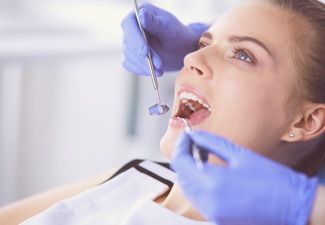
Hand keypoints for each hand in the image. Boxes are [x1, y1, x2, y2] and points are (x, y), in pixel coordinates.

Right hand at [121, 3, 207, 75]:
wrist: (181, 50)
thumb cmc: (177, 34)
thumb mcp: (169, 27)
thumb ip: (155, 22)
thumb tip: (141, 16)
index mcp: (140, 14)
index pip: (128, 24)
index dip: (134, 38)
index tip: (144, 51)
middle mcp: (132, 27)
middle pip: (128, 43)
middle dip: (143, 56)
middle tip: (158, 64)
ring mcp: (130, 42)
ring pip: (129, 56)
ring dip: (144, 64)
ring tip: (160, 68)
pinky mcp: (131, 56)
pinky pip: (130, 65)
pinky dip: (141, 70)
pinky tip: (154, 71)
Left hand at [171, 131, 318, 224]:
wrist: (294, 206)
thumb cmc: (272, 180)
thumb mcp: (240, 155)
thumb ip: (212, 143)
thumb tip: (195, 135)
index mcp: (213, 182)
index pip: (180, 161)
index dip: (180, 145)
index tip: (186, 135)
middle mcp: (208, 201)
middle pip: (181, 175)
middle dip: (184, 156)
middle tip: (194, 143)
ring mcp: (212, 213)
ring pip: (188, 189)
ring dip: (190, 171)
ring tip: (202, 155)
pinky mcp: (218, 219)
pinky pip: (198, 200)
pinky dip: (198, 185)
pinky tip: (209, 173)